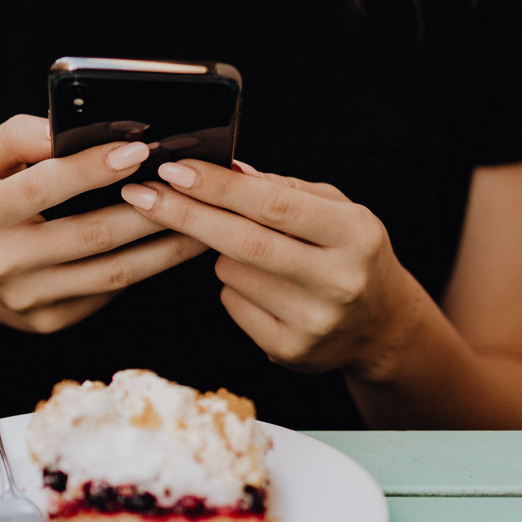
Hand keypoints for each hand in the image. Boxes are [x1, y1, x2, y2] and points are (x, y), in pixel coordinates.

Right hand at [0, 115, 208, 337]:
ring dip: (164, 246)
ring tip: (201, 218)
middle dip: (148, 208)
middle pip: (91, 234)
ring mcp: (30, 299)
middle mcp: (4, 263)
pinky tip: (174, 246)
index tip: (137, 148)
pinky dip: (146, 267)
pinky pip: (108, 292)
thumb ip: (17, 135)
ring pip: (112, 272)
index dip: (92, 168)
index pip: (44, 187)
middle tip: (188, 183)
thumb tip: (63, 123)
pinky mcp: (51, 321)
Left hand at [121, 159, 419, 378]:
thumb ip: (285, 190)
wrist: (380, 326)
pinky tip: (264, 287)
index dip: (218, 187)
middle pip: (243, 243)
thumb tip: (228, 171)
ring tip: (258, 254)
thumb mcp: (337, 211)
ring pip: (231, 273)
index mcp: (353, 235)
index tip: (174, 170)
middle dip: (186, 215)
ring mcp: (312, 322)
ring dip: (223, 253)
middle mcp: (337, 281)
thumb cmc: (350, 253)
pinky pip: (233, 305)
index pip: (273, 206)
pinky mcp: (288, 351)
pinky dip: (234, 287)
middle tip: (142, 195)